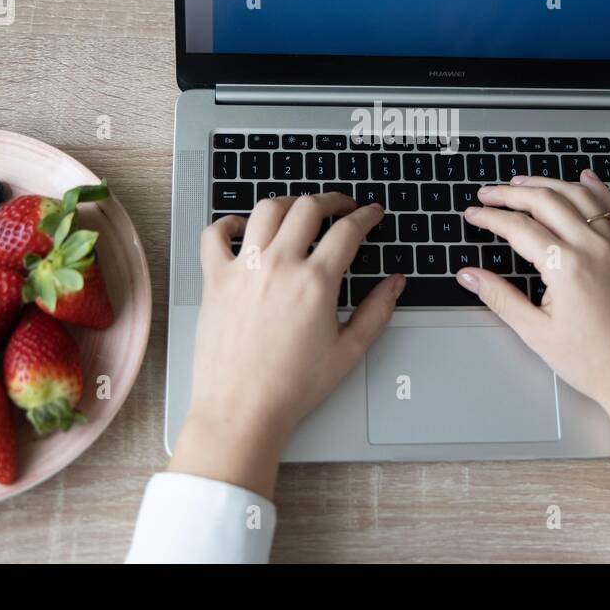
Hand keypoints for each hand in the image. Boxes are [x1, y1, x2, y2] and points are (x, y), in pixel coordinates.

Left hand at [168, 194, 403, 497]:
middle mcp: (279, 265)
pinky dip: (228, 224)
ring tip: (298, 212)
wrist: (242, 409)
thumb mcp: (349, 351)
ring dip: (288, 203)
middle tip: (342, 206)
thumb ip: (377, 311)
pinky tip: (243, 229)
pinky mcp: (215, 280)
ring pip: (265, 210)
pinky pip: (215, 235)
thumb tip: (395, 282)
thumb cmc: (293, 386)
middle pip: (308, 207)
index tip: (372, 213)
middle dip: (332, 200)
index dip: (366, 216)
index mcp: (315, 282)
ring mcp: (243, 269)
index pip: (348, 230)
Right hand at [457, 170, 609, 478]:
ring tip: (523, 182)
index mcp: (566, 265)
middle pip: (546, 202)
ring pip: (580, 197)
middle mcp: (593, 247)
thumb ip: (500, 297)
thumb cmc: (594, 363)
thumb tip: (469, 276)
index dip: (490, 218)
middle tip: (488, 193)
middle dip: (512, 193)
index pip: (518, 228)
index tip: (473, 214)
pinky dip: (599, 190)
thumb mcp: (537, 333)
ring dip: (549, 183)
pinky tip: (586, 179)